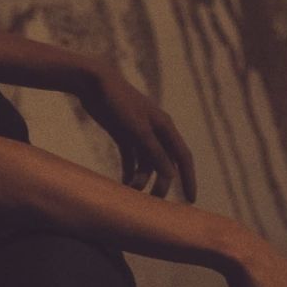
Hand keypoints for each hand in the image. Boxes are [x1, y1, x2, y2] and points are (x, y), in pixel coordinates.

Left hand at [79, 65, 196, 200]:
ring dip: (142, 179)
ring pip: (146, 163)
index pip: (182, 157)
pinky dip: (129, 172)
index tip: (190, 201)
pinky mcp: (123, 133)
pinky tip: (123, 185)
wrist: (95, 83)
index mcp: (164, 127)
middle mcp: (155, 130)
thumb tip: (171, 176)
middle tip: (151, 203)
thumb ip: (154, 152)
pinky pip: (131, 158)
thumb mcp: (137, 130)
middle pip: (164, 163)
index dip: (188, 178)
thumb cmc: (119, 104)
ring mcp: (139, 132)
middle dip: (161, 183)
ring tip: (130, 193)